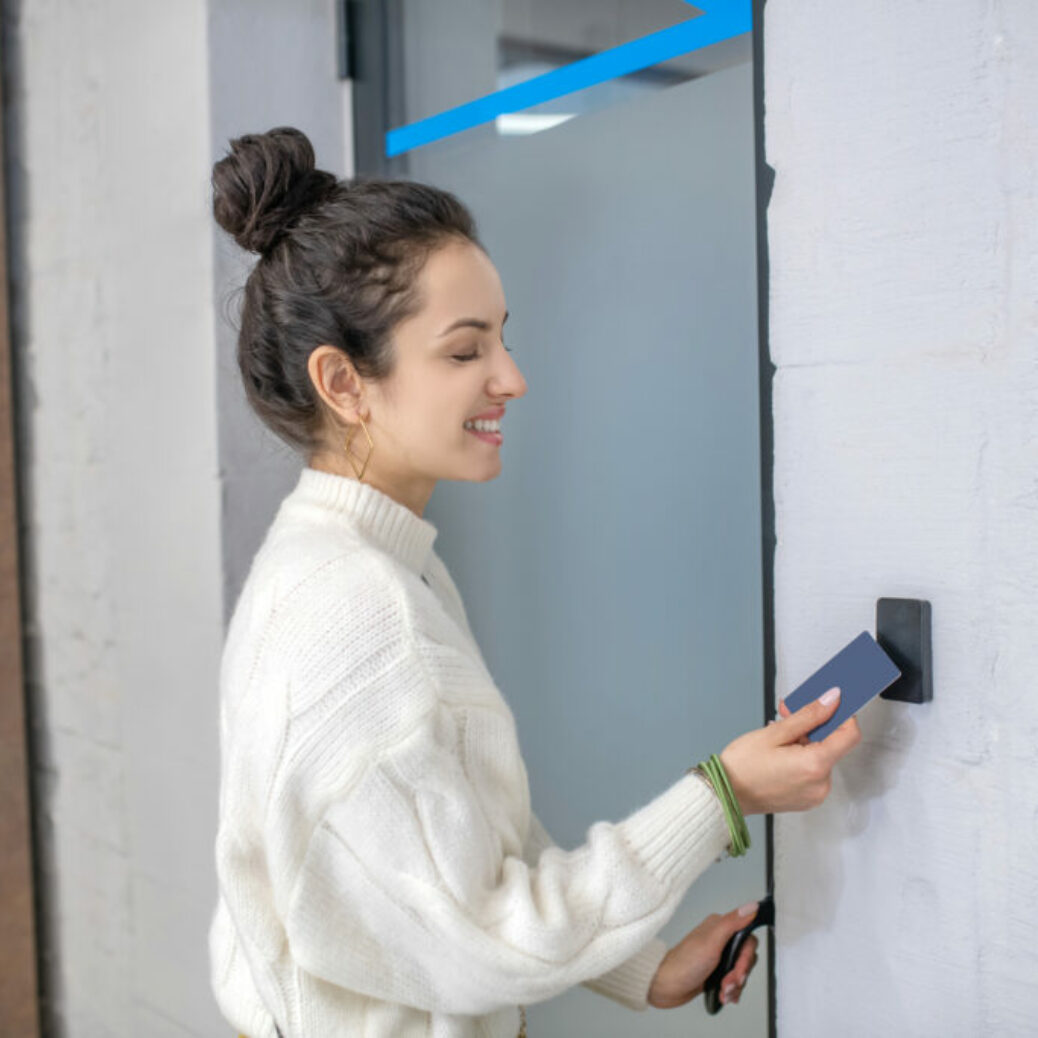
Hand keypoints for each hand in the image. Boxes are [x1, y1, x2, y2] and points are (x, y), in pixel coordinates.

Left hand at [647, 904, 760, 1009]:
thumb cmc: (683, 963)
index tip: (738, 969)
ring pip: (741, 972)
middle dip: (739, 975)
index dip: (746, 957)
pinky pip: (734, 982)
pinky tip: (722, 995)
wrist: (665, 986)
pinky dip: (731, 991)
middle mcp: (720, 940)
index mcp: (720, 927)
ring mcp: (718, 957)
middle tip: (726, 983)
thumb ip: (732, 923)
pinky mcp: (716, 972)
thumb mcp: (711, 942)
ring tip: (722, 991)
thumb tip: (752, 906)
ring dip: (735, 986)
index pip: (748, 939)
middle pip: (746, 957)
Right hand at [718, 688, 861, 814]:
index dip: (844, 715)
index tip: (833, 703)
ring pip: (821, 756)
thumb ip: (808, 715)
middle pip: (832, 745)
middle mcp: (821, 784)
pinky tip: (782, 751)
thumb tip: (831, 700)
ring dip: (805, 741)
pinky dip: (802, 757)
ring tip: (778, 735)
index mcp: (814, 766)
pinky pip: (813, 771)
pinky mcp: (808, 799)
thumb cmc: (742, 767)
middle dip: (814, 725)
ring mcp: (815, 794)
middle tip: (788, 714)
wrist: (725, 795)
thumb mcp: (773, 733)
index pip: (850, 735)